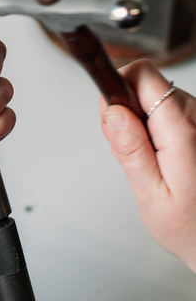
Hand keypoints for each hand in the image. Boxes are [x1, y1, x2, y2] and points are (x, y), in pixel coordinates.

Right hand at [100, 59, 195, 271]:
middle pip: (143, 84)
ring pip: (151, 97)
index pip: (142, 74)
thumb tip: (113, 112)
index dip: (117, 87)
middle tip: (126, 149)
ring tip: (144, 159)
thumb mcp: (151, 194)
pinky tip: (155, 156)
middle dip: (123, 110)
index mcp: (182, 130)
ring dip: (137, 122)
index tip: (112, 116)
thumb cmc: (190, 226)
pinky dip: (151, 129)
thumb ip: (131, 149)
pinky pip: (163, 110)